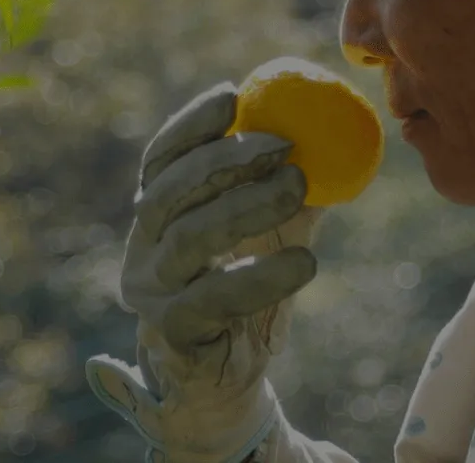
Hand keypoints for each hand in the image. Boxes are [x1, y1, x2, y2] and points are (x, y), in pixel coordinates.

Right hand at [85, 80, 323, 462]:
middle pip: (169, 192)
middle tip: (283, 146)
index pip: (161, 160)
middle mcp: (142, 249)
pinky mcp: (175, 333)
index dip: (191, 125)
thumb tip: (331, 128)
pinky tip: (306, 260)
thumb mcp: (265, 232)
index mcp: (155, 217)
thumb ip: (282, 185)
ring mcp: (153, 293)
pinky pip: (216, 298)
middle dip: (224, 161)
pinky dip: (262, 275)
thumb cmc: (246, 293)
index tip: (233, 94)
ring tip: (298, 187)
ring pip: (190, 238)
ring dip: (246, 207)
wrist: (227, 379)